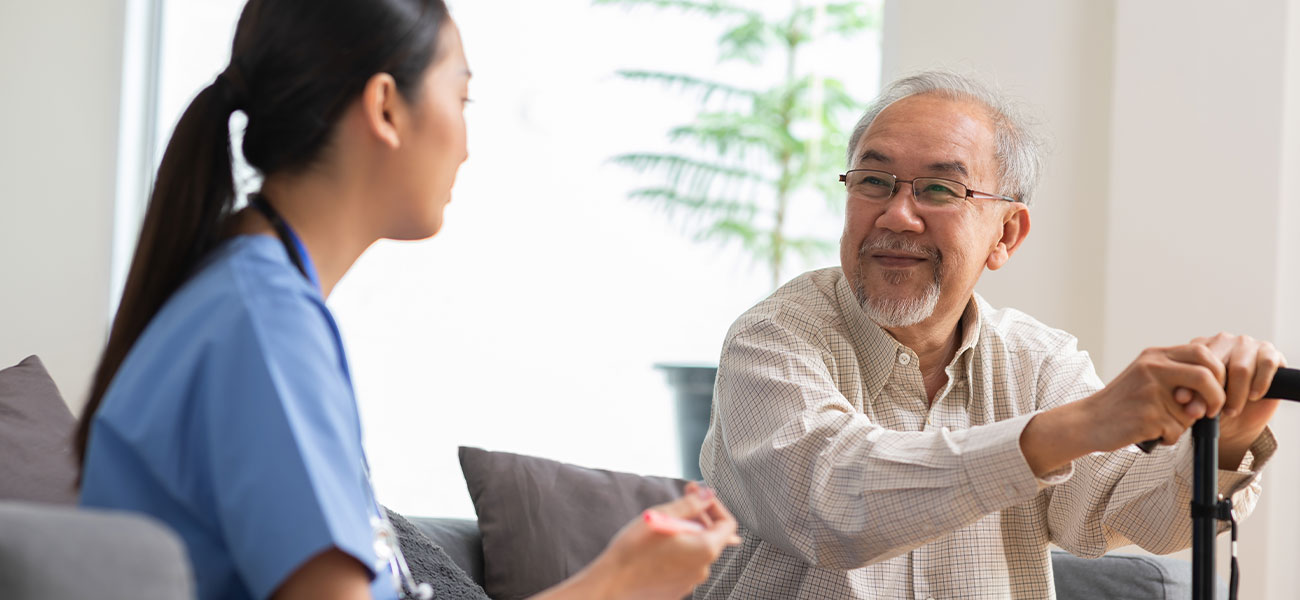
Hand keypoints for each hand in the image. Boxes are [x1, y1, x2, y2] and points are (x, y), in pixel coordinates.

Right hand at [585, 482, 740, 599]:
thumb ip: (691, 504)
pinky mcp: (677, 587)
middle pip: (712, 535)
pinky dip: (677, 549)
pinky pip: (684, 563)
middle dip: (699, 513)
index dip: (714, 504)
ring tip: (664, 521)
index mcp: (705, 549)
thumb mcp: (663, 516)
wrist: (612, 585)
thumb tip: (708, 495)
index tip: (698, 494)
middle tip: (683, 496)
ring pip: (696, 548)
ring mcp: (690, 580)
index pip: (727, 523)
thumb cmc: (633, 552)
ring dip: (686, 530)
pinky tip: (657, 543)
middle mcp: (703, 568)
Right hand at [1078, 344, 1227, 452]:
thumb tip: (1214, 395)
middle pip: (1206, 376)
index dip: (1218, 372)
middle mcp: (1152, 369)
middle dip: (1217, 397)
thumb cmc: (1122, 402)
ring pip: (1193, 411)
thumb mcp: (1147, 376)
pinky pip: (1177, 430)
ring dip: (1185, 424)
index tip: (1215, 390)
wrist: (1088, 420)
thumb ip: (1178, 377)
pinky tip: (1151, 432)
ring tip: (1161, 423)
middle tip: (1210, 411)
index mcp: (1155, 356)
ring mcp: (1149, 392)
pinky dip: (1169, 437)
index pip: (1202, 353)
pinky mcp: (1147, 416)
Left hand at [1183, 333, 1283, 464]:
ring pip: (1241, 369)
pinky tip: (1254, 397)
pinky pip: (1267, 364)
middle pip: (1218, 365)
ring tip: (1231, 411)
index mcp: (1200, 346)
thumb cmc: (1212, 406)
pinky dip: (1260, 383)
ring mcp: (1247, 344)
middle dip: (1216, 393)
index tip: (1190, 406)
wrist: (1238, 419)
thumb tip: (1182, 398)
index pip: (1196, 361)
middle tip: (1214, 412)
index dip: (1195, 386)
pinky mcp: (1270, 352)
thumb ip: (1191, 397)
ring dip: (1237, 395)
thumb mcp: (1198, 403)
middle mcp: (1223, 340)